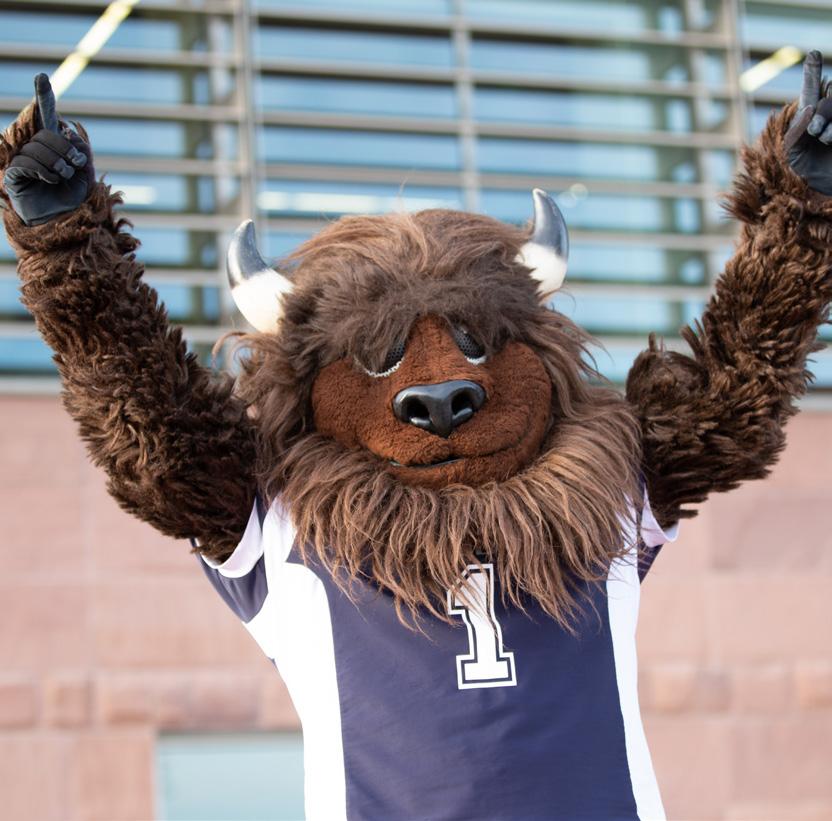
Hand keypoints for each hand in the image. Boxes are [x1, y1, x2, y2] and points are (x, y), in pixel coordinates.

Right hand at [3, 74, 93, 225]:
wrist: (62, 222)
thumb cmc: (73, 199)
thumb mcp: (86, 175)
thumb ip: (82, 152)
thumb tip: (69, 131)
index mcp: (54, 146)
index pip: (47, 117)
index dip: (44, 97)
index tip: (42, 77)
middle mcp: (36, 149)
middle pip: (47, 134)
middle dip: (65, 148)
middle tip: (75, 164)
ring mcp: (23, 160)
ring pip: (37, 148)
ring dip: (56, 164)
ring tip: (63, 177)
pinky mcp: (14, 175)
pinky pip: (25, 163)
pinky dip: (42, 171)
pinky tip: (50, 180)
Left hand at [786, 51, 831, 195]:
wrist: (816, 199)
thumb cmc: (798, 178)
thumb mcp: (789, 154)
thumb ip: (796, 129)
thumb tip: (810, 106)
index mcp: (810, 121)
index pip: (812, 91)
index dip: (813, 72)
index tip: (812, 54)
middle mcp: (828, 120)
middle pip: (831, 96)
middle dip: (825, 109)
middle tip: (816, 132)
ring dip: (829, 121)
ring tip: (824, 140)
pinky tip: (829, 141)